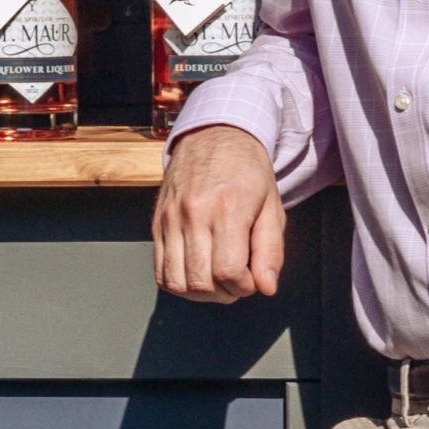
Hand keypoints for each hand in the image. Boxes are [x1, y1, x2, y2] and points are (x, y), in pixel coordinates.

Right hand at [152, 125, 283, 302]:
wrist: (213, 135)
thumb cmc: (246, 170)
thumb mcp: (271, 206)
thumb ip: (270, 250)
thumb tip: (266, 287)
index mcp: (226, 208)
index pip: (228, 271)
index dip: (243, 286)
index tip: (252, 278)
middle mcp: (193, 212)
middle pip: (200, 281)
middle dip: (224, 293)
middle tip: (237, 281)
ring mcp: (170, 218)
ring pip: (175, 281)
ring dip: (199, 292)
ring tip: (216, 279)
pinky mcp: (157, 222)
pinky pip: (160, 269)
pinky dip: (178, 281)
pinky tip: (196, 272)